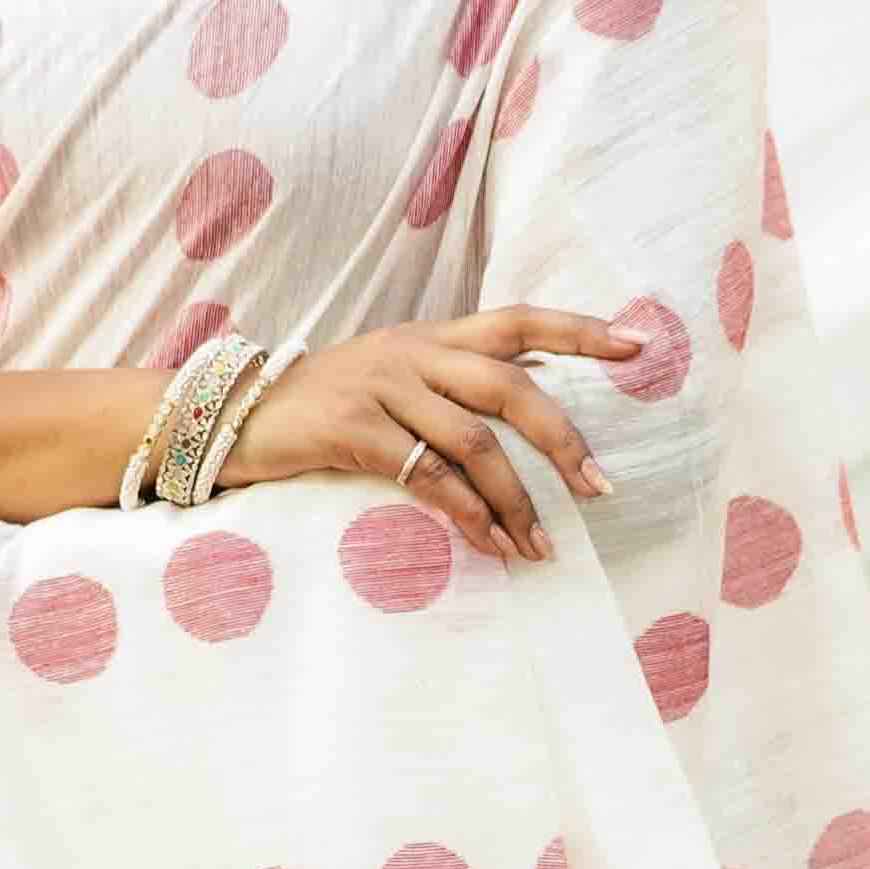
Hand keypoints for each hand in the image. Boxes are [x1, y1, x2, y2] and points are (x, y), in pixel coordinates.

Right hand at [225, 307, 639, 564]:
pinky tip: (489, 544)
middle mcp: (413, 352)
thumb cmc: (322, 409)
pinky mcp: (353, 429)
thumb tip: (531, 395)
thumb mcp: (391, 380)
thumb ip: (451, 385)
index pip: (518, 320)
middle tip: (601, 488)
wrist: (231, 418)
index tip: (638, 345)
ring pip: (475, 441)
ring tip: (541, 547)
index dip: (579, 331)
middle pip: (510, 385)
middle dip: (563, 440)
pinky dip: (466, 515)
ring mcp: (382, 387)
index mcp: (431, 337)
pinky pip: (428, 476)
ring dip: (517, 501)